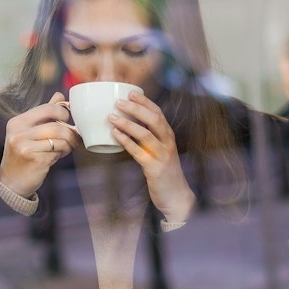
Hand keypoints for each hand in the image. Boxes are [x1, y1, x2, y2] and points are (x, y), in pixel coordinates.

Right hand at [0, 92, 78, 199]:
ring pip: (59, 140)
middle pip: (55, 126)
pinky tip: (59, 155)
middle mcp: (19, 133)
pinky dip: (62, 153)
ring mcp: (25, 147)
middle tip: (74, 137)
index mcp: (17, 122)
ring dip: (68, 144)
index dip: (62, 112)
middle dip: (70, 132)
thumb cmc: (23, 154)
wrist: (11, 181)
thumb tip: (60, 96)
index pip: (46, 108)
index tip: (67, 119)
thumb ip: (44, 113)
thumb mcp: (28, 131)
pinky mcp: (34, 160)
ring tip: (67, 147)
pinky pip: (57, 152)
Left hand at [110, 92, 195, 223]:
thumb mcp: (159, 150)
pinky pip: (139, 152)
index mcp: (168, 136)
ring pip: (146, 135)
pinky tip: (115, 135)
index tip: (131, 92)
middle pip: (154, 120)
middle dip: (136, 109)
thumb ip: (148, 138)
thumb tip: (126, 125)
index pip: (158, 113)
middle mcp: (168, 143)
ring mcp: (162, 156)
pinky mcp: (155, 169)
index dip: (145, 102)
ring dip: (128, 124)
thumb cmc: (163, 171)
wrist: (176, 196)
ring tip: (112, 117)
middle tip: (119, 102)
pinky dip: (126, 142)